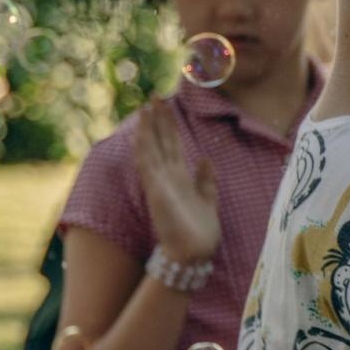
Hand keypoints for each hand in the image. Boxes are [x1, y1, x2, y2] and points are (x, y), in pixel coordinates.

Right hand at [135, 99, 220, 264]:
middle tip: (154, 96)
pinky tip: (141, 131)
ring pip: (152, 148)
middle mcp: (168, 177)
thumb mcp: (208, 199)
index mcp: (181, 178)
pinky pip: (148, 164)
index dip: (170, 126)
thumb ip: (206, 179)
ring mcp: (160, 182)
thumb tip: (206, 158)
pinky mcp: (157, 190)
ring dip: (149, 127)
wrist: (194, 253)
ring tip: (147, 105)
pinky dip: (144, 147)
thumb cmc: (201, 232)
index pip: (173, 145)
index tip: (167, 107)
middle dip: (159, 120)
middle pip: (162, 142)